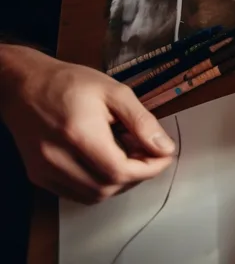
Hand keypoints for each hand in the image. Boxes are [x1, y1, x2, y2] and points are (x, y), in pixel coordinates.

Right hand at [0, 47, 174, 203]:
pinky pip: (77, 193)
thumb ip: (141, 121)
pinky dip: (98, 185)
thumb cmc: (69, 83)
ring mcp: (44, 170)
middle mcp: (57, 158)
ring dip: (119, 182)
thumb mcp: (114, 92)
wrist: (25, 84)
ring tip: (126, 155)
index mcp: (78, 134)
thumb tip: (165, 148)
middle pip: (108, 188)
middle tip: (146, 153)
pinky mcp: (39, 175)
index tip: (164, 156)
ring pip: (93, 196)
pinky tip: (105, 162)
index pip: (120, 171)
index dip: (149, 169)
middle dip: (137, 174)